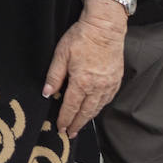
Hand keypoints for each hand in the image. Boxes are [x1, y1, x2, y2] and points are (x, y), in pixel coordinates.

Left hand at [42, 0, 127, 136]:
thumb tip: (46, 93)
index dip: (65, 119)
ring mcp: (108, 85)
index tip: (60, 128)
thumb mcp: (61, 54)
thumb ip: (54, 76)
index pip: (71, 107)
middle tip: (70, 133)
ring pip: (97, 107)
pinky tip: (95, 109)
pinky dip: (100, 107)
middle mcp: (97, 87)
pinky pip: (107, 99)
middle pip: (86, 112)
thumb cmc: (81, 38)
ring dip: (88, 118)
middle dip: (77, 124)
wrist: (105, 28)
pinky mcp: (116, 80)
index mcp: (81, 82)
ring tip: (80, 124)